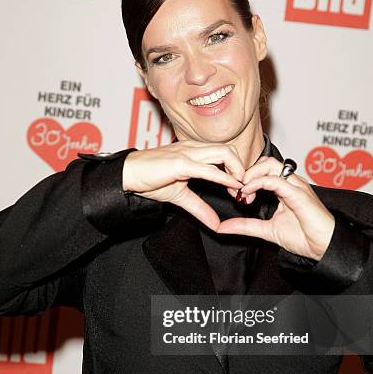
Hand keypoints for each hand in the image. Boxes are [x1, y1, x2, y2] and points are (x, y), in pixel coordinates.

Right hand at [122, 141, 244, 230]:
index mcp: (195, 152)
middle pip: (229, 149)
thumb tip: (215, 224)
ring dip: (237, 169)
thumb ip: (199, 208)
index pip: (225, 153)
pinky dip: (223, 177)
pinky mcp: (180, 163)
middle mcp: (194, 149)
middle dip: (242, 168)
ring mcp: (188, 154)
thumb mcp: (180, 197)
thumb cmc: (149, 179)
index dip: (237, 169)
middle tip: (244, 187)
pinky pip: (207, 168)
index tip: (240, 188)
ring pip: (223, 153)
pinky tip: (231, 185)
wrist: (128, 174)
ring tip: (240, 186)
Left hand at [218, 156, 334, 259]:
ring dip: (251, 175)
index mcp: (285, 188)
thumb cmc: (303, 237)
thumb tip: (222, 227)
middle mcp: (291, 183)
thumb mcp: (266, 230)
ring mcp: (296, 186)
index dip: (246, 178)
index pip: (263, 170)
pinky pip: (276, 180)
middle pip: (266, 161)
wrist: (323, 247)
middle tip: (237, 190)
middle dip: (247, 172)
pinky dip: (258, 183)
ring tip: (243, 190)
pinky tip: (248, 192)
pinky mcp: (299, 194)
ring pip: (270, 165)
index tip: (236, 194)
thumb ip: (245, 226)